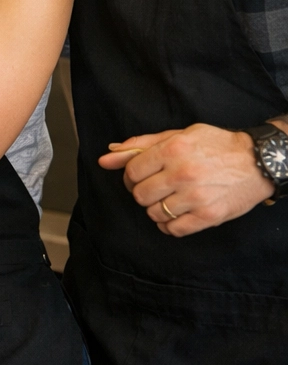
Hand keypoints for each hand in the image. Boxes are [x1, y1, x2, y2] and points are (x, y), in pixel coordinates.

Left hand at [98, 124, 273, 236]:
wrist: (258, 162)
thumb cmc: (217, 145)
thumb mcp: (178, 134)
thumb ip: (141, 144)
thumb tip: (106, 157)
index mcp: (172, 150)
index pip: (132, 171)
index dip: (131, 176)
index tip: (140, 176)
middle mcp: (182, 174)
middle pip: (140, 194)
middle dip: (142, 192)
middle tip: (154, 188)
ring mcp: (196, 197)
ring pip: (154, 213)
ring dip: (156, 208)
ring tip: (168, 199)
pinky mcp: (209, 216)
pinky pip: (174, 229)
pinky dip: (168, 225)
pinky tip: (175, 215)